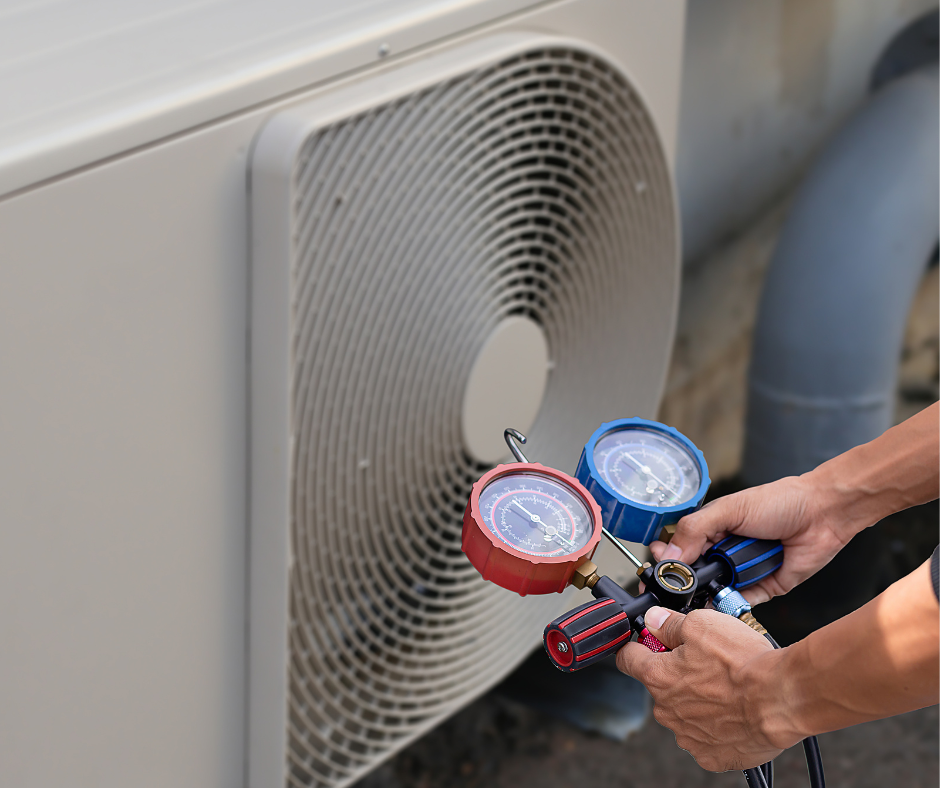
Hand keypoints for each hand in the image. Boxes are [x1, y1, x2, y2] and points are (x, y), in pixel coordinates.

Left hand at [616, 606, 792, 770]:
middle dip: (676, 672)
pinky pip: (705, 736)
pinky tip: (734, 711)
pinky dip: (716, 725)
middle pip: (660, 685)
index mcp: (658, 677)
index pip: (627, 659)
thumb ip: (669, 623)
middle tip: (705, 662)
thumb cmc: (743, 663)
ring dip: (697, 700)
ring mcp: (688, 736)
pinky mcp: (711, 755)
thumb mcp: (701, 624)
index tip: (646, 642)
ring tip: (726, 687)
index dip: (637, 646)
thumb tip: (654, 619)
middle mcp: (667, 710)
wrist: (781, 699)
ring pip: (683, 712)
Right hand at [649, 475, 852, 604]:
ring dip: (708, 593)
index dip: (668, 559)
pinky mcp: (763, 587)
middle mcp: (725, 551)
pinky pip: (740, 602)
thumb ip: (696, 529)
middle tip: (676, 585)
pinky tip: (722, 604)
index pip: (680, 547)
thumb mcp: (730, 509)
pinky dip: (731, 604)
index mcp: (712, 529)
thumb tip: (669, 552)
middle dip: (685, 580)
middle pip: (694, 573)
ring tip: (700, 594)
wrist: (823, 514)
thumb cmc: (780, 501)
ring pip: (714, 590)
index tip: (657, 567)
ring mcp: (743, 570)